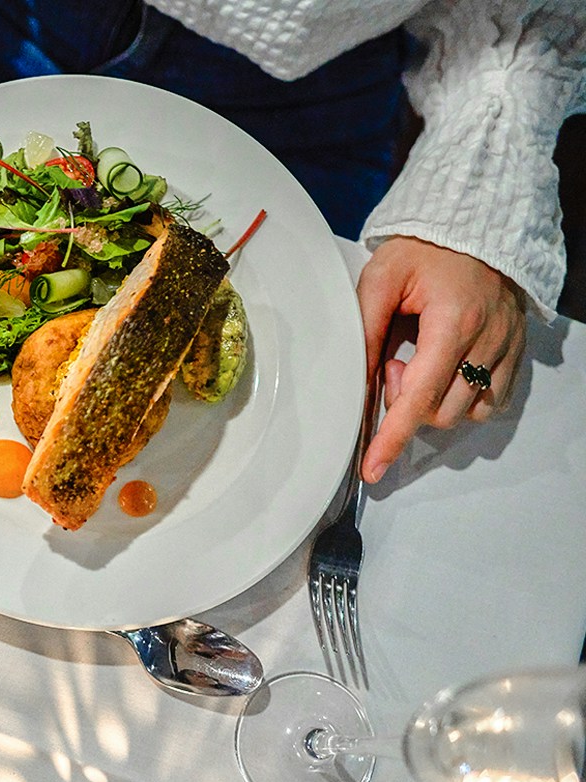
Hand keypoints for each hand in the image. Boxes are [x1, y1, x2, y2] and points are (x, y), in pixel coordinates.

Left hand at [356, 236, 525, 482]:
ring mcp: (507, 347)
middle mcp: (487, 340)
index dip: (392, 437)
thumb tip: (352, 380)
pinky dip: (463, 400)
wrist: (475, 225)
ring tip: (419, 363)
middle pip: (442, 412)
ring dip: (435, 403)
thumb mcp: (381, 279)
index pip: (418, 397)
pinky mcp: (517, 350)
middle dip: (407, 403)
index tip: (373, 468)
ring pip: (468, 412)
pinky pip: (493, 400)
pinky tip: (444, 373)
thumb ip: (365, 330)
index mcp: (452, 323)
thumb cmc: (424, 249)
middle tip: (392, 363)